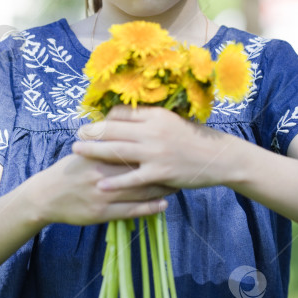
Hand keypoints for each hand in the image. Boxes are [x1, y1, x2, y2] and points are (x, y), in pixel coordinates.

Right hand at [32, 150, 171, 225]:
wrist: (45, 196)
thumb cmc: (68, 171)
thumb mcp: (84, 152)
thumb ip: (105, 144)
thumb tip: (127, 131)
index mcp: (99, 156)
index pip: (132, 150)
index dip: (152, 150)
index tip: (170, 147)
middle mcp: (103, 175)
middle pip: (140, 170)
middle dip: (162, 169)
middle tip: (180, 167)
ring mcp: (103, 196)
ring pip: (139, 192)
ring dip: (161, 189)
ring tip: (177, 185)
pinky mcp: (101, 214)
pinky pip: (130, 211)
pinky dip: (149, 208)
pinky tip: (163, 205)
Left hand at [72, 105, 229, 191]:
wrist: (219, 157)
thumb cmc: (195, 139)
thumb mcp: (173, 121)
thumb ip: (151, 120)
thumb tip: (127, 117)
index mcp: (156, 115)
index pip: (122, 112)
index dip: (105, 117)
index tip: (94, 122)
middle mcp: (153, 131)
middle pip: (113, 129)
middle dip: (92, 131)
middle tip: (77, 134)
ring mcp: (156, 152)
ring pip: (117, 150)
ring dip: (94, 151)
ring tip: (77, 151)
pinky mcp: (161, 172)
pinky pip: (132, 178)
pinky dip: (114, 182)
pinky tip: (100, 184)